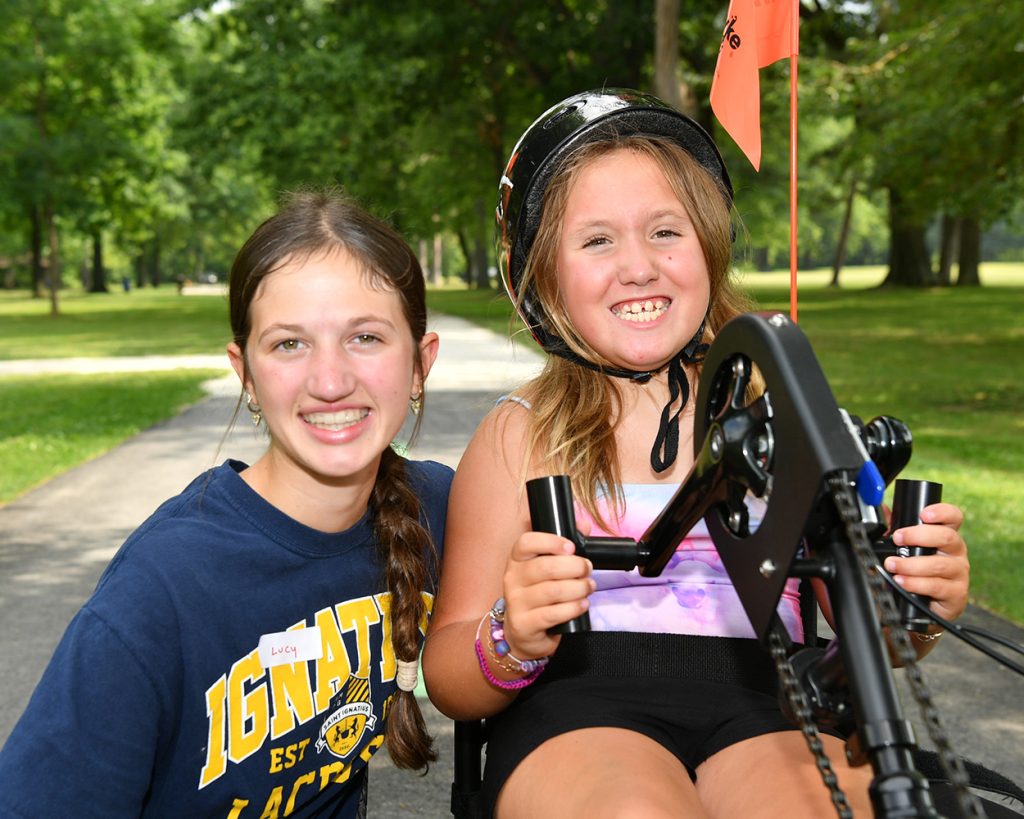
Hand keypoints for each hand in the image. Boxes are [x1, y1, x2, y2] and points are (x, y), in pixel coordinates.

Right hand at [501, 527, 595, 659]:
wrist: (522, 632)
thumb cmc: (538, 595)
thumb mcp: (546, 569)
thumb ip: (564, 546)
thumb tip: (583, 525)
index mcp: (517, 560)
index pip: (526, 542)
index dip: (550, 541)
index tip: (571, 547)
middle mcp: (512, 578)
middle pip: (545, 567)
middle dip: (574, 567)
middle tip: (587, 569)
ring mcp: (516, 603)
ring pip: (552, 591)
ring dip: (578, 588)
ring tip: (588, 587)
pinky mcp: (523, 624)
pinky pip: (552, 614)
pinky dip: (573, 608)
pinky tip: (582, 605)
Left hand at [883, 502, 969, 622]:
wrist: (927, 607)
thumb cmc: (919, 572)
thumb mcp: (907, 549)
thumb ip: (897, 529)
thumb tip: (885, 510)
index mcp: (946, 537)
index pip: (953, 518)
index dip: (942, 512)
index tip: (924, 514)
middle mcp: (956, 552)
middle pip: (947, 537)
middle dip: (918, 536)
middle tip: (898, 539)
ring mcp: (959, 573)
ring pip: (939, 564)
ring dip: (911, 564)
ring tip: (892, 565)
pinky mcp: (956, 593)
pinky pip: (936, 586)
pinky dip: (915, 583)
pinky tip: (902, 582)